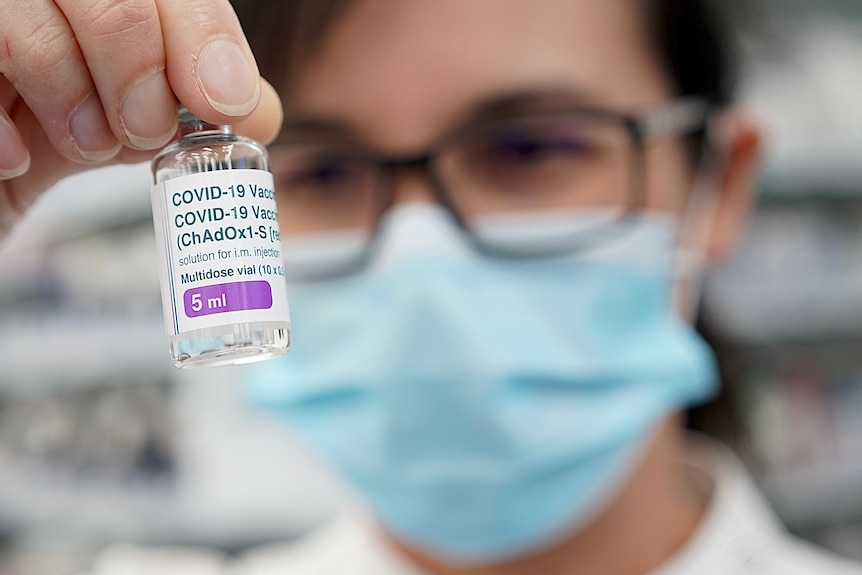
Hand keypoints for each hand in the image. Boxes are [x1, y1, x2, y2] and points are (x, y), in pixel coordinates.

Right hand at [0, 0, 283, 235]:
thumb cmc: (46, 130)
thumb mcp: (127, 118)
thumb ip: (190, 108)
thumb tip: (260, 110)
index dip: (202, 33)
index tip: (223, 100)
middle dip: (138, 68)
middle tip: (145, 129)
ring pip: (30, 23)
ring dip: (70, 93)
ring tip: (86, 143)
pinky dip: (3, 128)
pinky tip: (16, 157)